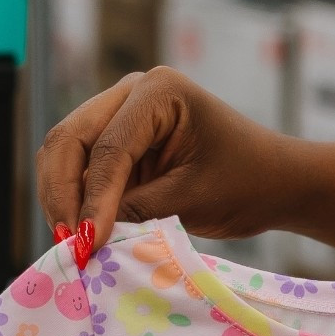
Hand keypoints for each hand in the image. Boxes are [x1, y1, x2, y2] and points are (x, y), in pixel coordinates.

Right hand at [37, 66, 302, 250]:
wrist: (273, 182)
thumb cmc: (246, 184)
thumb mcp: (193, 200)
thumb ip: (137, 212)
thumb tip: (85, 237)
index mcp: (159, 91)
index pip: (108, 147)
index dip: (93, 198)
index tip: (87, 242)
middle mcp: (131, 93)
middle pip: (70, 139)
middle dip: (62, 193)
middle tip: (68, 244)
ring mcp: (119, 115)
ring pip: (64, 153)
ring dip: (61, 198)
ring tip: (71, 244)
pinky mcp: (115, 143)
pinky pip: (78, 169)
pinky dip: (74, 200)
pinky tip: (79, 235)